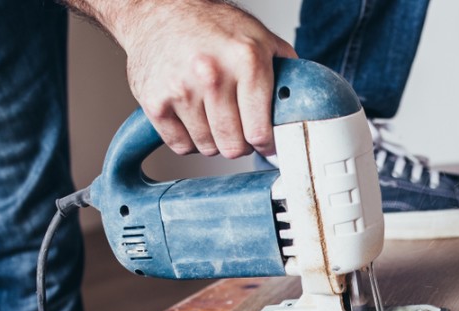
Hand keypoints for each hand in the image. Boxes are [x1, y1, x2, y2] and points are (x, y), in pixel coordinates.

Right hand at [119, 1, 295, 157]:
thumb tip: (303, 103)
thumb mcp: (258, 37)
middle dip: (240, 143)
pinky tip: (192, 117)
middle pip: (234, 147)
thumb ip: (285, 68)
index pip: (260, 132)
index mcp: (247, 60)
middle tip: (238, 128)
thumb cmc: (211, 26)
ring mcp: (181, 90)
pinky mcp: (155, 102)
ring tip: (213, 116)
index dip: (265, 143)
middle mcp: (213, 75)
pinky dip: (189, 140)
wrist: (158, 12)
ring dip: (214, 140)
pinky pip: (181, 147)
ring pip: (208, 149)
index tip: (264, 141)